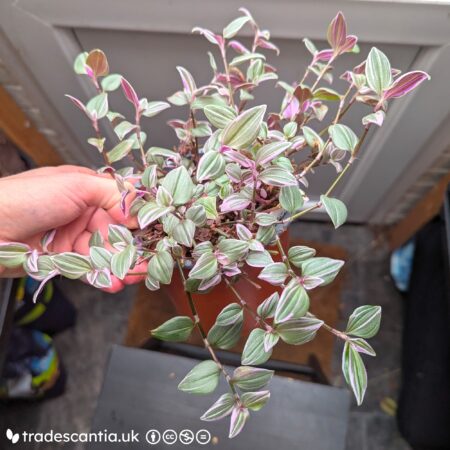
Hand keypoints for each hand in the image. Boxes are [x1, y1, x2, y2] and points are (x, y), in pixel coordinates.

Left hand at [0, 165, 145, 291]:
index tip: (154, 233)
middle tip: (149, 262)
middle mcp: (80, 213)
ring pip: (103, 253)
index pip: (120, 205)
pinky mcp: (60, 259)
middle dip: (132, 248)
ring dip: (120, 266)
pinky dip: (102, 277)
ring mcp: (71, 237)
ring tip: (135, 277)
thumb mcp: (76, 184)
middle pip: (115, 233)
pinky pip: (87, 270)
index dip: (137, 220)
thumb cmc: (25, 197)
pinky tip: (114, 283)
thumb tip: (138, 203)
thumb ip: (112, 192)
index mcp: (86, 190)